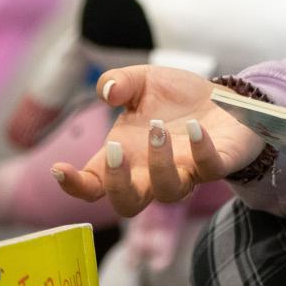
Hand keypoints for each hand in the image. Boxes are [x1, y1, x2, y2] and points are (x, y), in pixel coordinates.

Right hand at [52, 64, 262, 216]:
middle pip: (128, 204)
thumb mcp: (143, 81)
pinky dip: (202, 151)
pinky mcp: (218, 164)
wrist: (226, 98)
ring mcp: (187, 173)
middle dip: (118, 183)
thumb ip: (119, 82)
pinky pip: (210, 170)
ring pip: (169, 193)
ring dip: (159, 164)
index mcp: (126, 159)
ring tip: (158, 129)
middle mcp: (152, 174)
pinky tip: (198, 128)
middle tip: (117, 148)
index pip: (93, 186)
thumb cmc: (177, 98)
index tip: (59, 169)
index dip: (75, 185)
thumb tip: (107, 91)